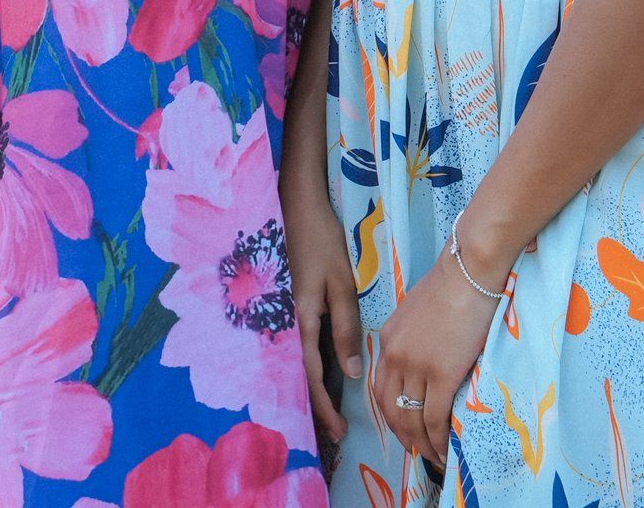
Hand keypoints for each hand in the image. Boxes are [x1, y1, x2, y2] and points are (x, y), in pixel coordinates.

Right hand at [282, 165, 362, 440]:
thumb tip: (351, 373)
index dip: (325, 407)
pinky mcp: (296, 307)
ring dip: (315, 391)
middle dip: (317, 408)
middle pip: (303, 377)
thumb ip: (345, 327)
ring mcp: (291, 317)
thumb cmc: (321, 243)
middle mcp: (292, 326)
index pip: (313, 377)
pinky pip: (304, 347)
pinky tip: (326, 375)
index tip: (339, 433)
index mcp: (302, 323)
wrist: (297, 208)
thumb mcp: (340, 284)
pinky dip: (315, 368)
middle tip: (335, 436)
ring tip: (331, 415)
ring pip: (302, 365)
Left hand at [370, 247, 501, 467]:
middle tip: (418, 450)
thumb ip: (413, 338)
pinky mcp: (441, 373)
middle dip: (403, 436)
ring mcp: (416, 366)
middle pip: (390, 409)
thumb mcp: (418, 311)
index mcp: (388, 339)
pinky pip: (434, 418)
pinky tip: (446, 451)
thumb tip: (424, 359)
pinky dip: (438, 440)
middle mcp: (395, 356)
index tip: (404, 429)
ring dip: (421, 445)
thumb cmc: (452, 284)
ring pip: (411, 419)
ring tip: (434, 458)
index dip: (390, 415)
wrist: (470, 270)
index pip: (380, 389)